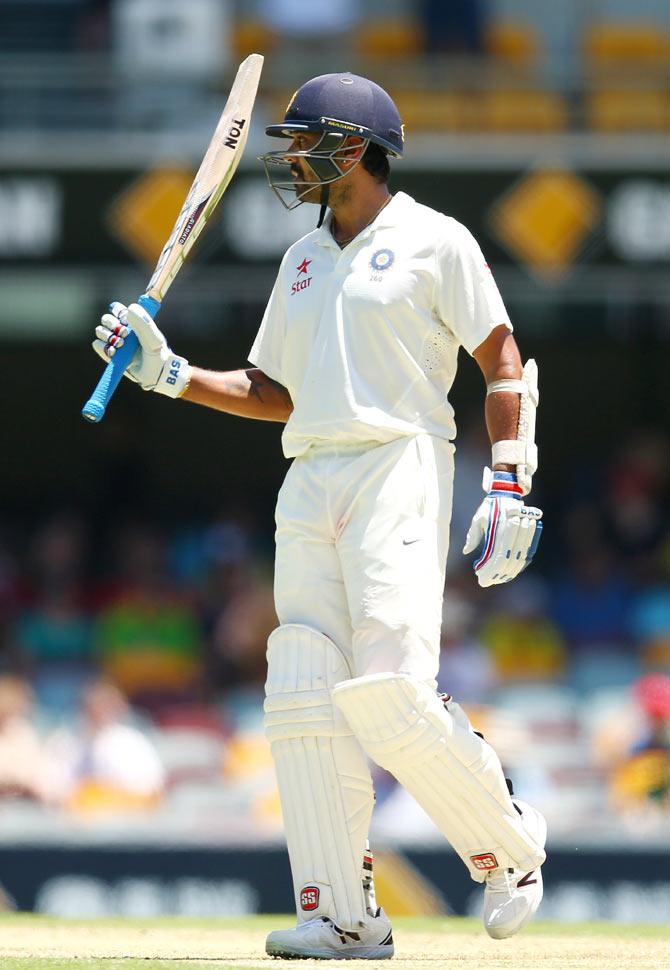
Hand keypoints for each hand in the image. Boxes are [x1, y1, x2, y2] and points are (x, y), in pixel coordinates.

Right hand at [93, 301, 190, 397]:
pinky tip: (115, 353)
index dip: (117, 310)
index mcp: (132, 323)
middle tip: (124, 334)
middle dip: (111, 323)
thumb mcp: (154, 338)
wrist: (155, 374)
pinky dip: (104, 347)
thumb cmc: (158, 354)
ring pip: (100, 331)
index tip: (124, 318)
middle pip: (106, 319)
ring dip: (108, 336)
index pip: (117, 309)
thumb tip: (129, 309)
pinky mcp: (110, 355)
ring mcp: (115, 343)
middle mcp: (122, 331)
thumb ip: (144, 323)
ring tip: (121, 345)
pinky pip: (98, 345)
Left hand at [463, 470, 541, 586]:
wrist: (507, 493)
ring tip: (497, 580)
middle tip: (487, 582)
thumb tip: (466, 551)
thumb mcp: (478, 518)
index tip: (481, 576)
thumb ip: (473, 535)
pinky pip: (525, 554)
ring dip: (508, 572)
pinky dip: (518, 565)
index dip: (490, 568)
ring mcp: (522, 532)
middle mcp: (513, 530)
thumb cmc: (489, 507)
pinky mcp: (528, 534)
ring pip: (518, 558)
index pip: (497, 554)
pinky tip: (509, 573)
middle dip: (498, 574)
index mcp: (500, 526)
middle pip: (508, 559)